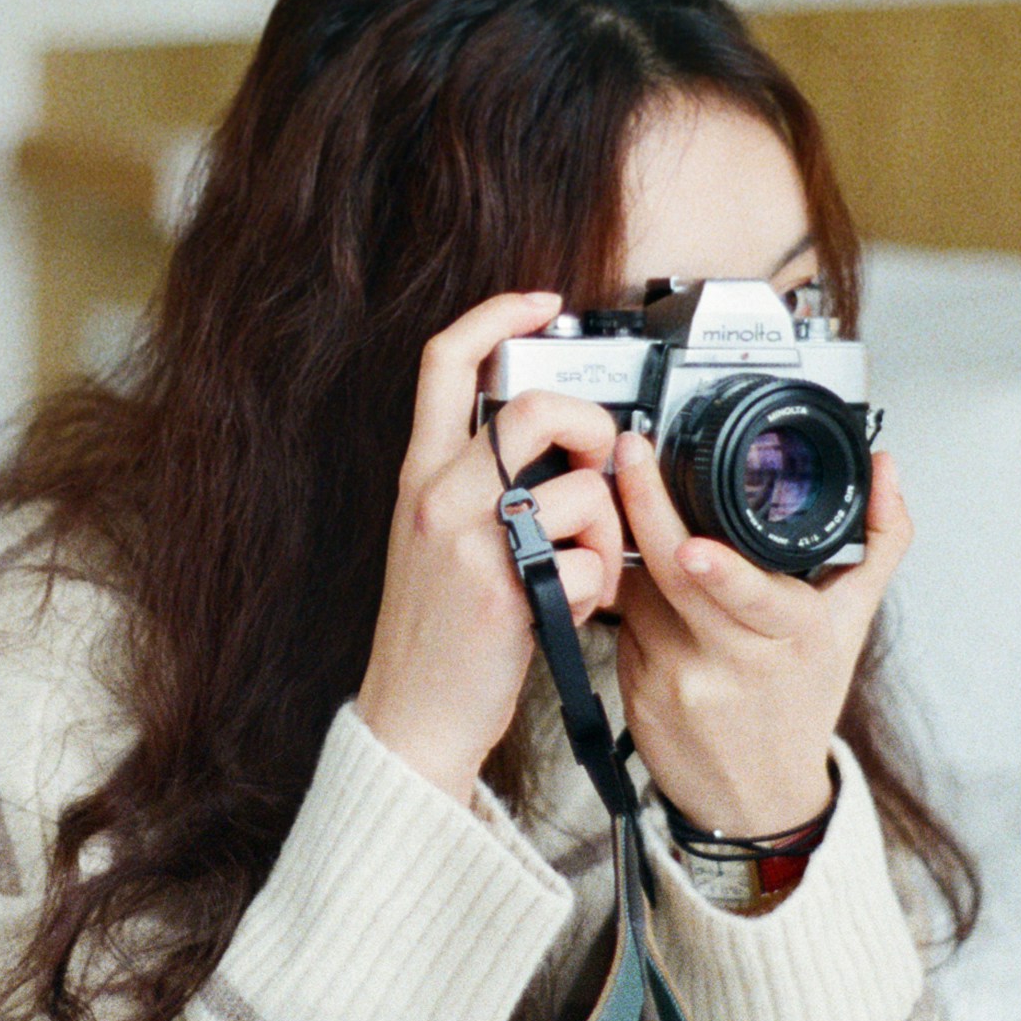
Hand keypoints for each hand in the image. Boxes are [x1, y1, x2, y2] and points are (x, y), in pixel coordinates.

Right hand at [354, 292, 627, 806]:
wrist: (413, 717)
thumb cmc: (438, 632)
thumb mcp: (439, 539)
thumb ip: (481, 484)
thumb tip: (561, 447)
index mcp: (421, 475)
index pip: (443, 361)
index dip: (497, 314)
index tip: (542, 303)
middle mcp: (437, 497)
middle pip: (532, 409)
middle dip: (589, 427)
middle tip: (598, 463)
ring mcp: (468, 543)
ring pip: (578, 492)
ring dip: (608, 531)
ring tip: (590, 565)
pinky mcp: (503, 592)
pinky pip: (588, 562)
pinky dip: (600, 587)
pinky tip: (576, 607)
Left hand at [611, 438, 912, 837]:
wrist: (756, 795)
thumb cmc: (802, 699)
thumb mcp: (852, 622)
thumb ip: (880, 539)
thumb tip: (886, 468)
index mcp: (794, 636)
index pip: (756, 600)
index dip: (723, 573)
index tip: (693, 546)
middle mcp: (734, 660)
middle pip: (678, 579)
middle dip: (645, 506)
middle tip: (630, 451)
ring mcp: (679, 676)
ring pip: (641, 586)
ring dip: (633, 543)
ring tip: (641, 513)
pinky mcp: (636, 687)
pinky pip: (622, 616)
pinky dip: (628, 590)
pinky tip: (644, 588)